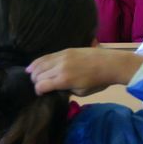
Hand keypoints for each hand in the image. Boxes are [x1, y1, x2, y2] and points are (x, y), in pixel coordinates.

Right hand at [27, 48, 141, 95]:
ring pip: (40, 63)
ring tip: (31, 75)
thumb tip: (55, 88)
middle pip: (38, 74)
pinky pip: (47, 55)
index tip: (41, 94)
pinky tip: (34, 65)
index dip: (38, 91)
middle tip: (39, 85)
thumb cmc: (98, 82)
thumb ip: (66, 90)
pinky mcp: (66, 50)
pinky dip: (39, 61)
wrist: (111, 64)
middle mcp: (60, 67)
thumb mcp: (82, 92)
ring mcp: (62, 57)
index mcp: (64, 80)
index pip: (41, 85)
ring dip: (34, 70)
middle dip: (35, 81)